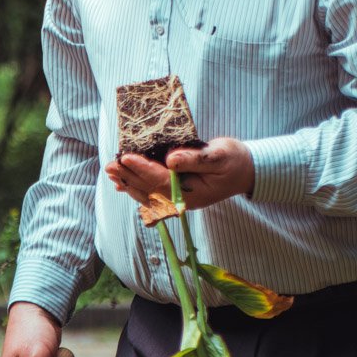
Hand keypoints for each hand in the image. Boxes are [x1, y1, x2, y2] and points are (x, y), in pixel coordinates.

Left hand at [105, 137, 254, 209]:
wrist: (246, 171)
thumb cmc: (234, 161)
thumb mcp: (219, 156)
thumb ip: (195, 159)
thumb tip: (171, 159)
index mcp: (192, 193)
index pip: (162, 181)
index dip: (142, 168)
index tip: (126, 157)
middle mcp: (182, 200)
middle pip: (150, 189)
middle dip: (128, 176)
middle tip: (110, 165)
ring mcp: (178, 199)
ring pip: (147, 194)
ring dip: (128, 183)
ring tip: (111, 172)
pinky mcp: (176, 194)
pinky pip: (152, 194)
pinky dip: (136, 188)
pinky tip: (122, 184)